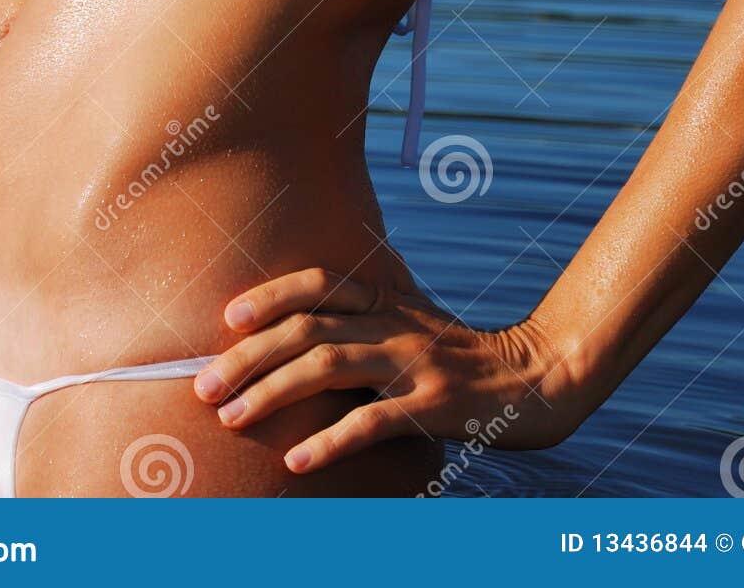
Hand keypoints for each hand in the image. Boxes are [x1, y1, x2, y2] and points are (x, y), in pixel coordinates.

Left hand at [192, 266, 586, 473]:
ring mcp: (413, 362)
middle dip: (248, 354)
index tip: (227, 318)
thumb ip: (372, 312)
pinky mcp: (433, 406)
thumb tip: (317, 315)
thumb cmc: (466, 355)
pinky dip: (329, 442)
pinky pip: (371, 422)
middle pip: (308, 326)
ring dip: (270, 392)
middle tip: (201, 385)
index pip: (319, 281)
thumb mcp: (416, 319)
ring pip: (328, 366)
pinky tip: (296, 461)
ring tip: (230, 417)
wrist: (541, 375)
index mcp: (388, 298)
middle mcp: (394, 322)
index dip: (271, 294)